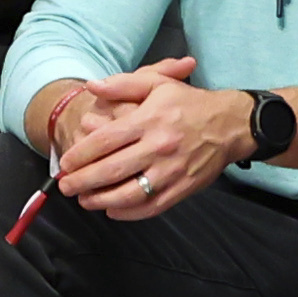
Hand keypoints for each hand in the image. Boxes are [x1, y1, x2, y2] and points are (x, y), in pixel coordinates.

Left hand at [47, 63, 243, 222]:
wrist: (233, 124)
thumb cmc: (190, 102)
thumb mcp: (158, 83)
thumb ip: (123, 84)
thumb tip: (92, 86)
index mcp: (148, 121)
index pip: (104, 141)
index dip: (81, 155)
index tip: (65, 163)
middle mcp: (159, 147)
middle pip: (112, 170)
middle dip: (82, 181)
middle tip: (64, 186)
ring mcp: (172, 171)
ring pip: (130, 193)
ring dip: (102, 200)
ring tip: (84, 201)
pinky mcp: (185, 188)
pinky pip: (153, 206)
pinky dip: (130, 212)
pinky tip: (112, 210)